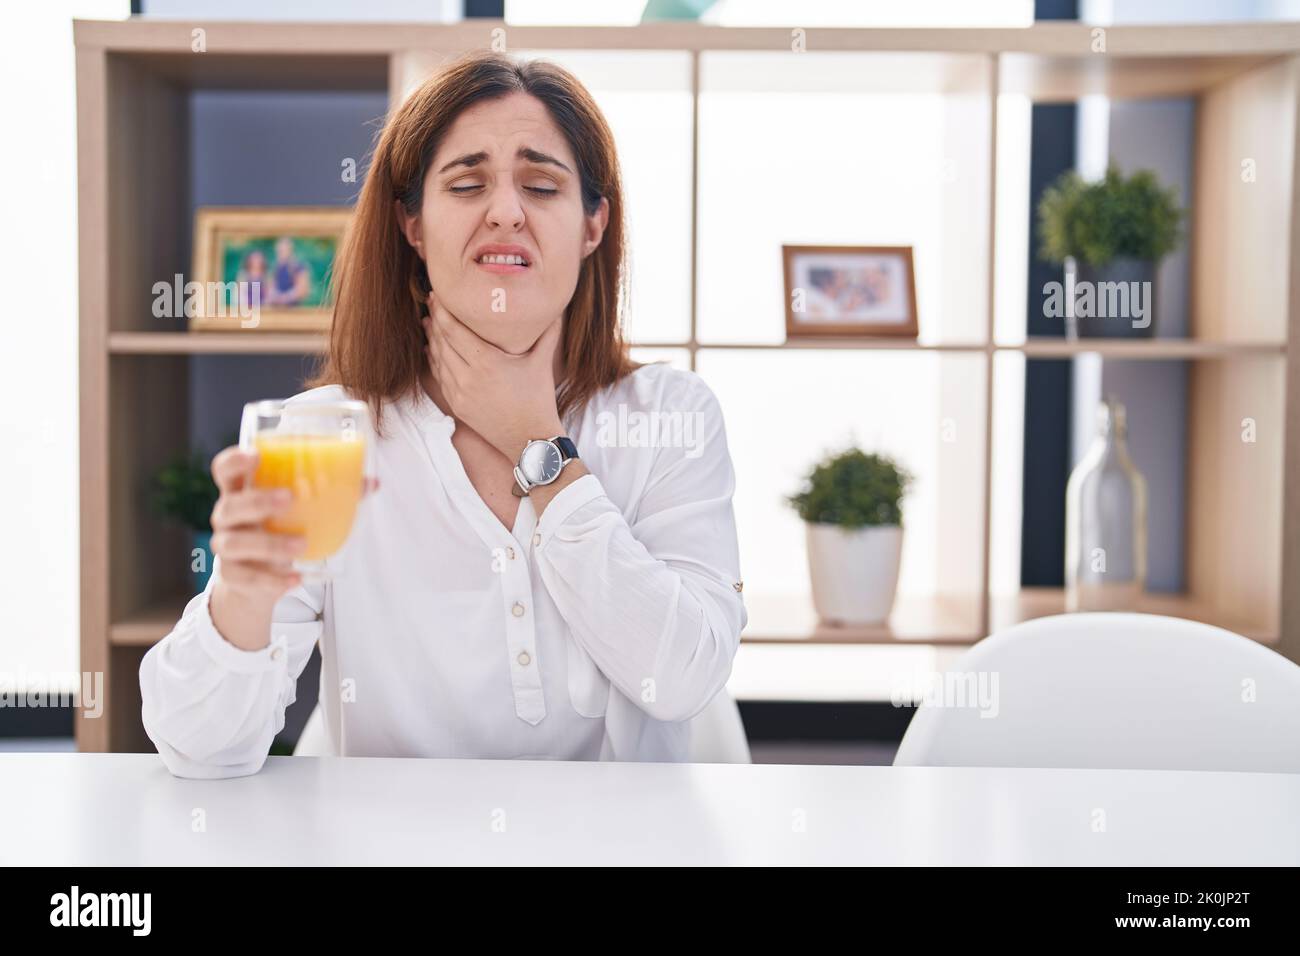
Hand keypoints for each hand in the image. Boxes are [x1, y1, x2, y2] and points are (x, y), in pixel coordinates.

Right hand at [207, 447, 378, 648]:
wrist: (257, 578)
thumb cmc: (279, 529)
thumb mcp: (298, 510)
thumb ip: (332, 494)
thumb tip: (371, 483)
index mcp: (242, 491)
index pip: (224, 469)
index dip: (235, 460)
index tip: (256, 455)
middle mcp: (227, 516)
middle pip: (230, 505)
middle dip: (258, 501)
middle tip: (289, 499)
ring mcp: (226, 546)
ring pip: (234, 543)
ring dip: (269, 544)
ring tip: (301, 546)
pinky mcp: (231, 574)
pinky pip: (244, 578)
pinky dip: (270, 580)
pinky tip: (294, 579)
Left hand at [423, 289, 563, 460]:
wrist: (530, 440)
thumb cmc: (538, 400)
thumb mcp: (542, 363)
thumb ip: (548, 333)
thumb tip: (557, 309)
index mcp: (487, 363)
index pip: (454, 330)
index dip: (442, 311)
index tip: (437, 296)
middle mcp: (468, 377)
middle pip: (441, 341)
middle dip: (435, 320)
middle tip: (432, 303)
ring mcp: (459, 393)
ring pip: (437, 359)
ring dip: (432, 339)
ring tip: (429, 322)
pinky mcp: (457, 406)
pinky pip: (440, 377)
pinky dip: (434, 361)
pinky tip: (432, 349)